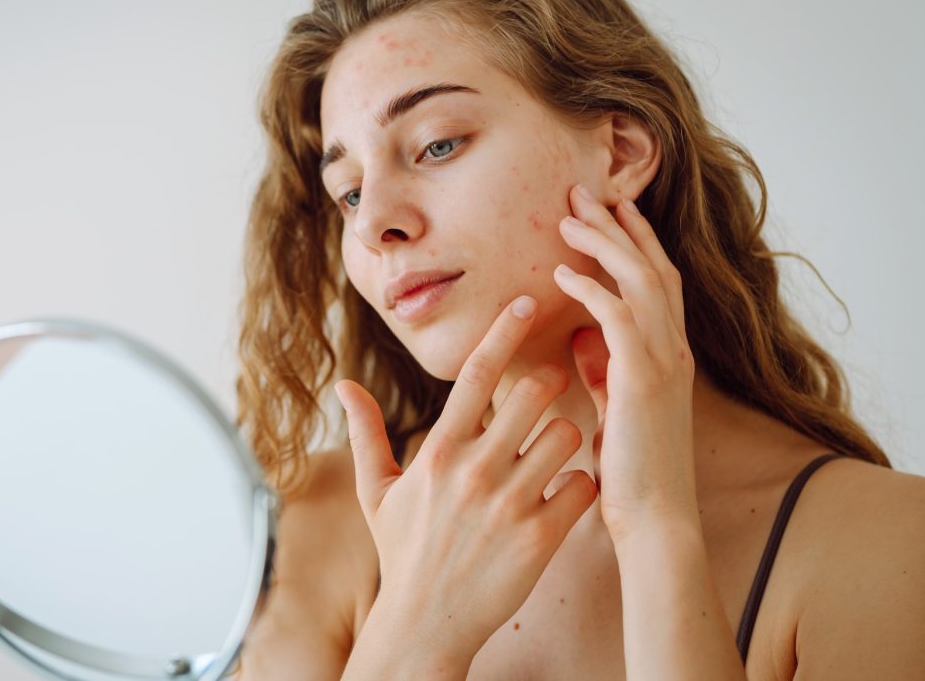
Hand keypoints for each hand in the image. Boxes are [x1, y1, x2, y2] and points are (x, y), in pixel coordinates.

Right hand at [334, 297, 597, 660]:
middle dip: (548, 386)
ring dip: (566, 439)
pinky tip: (563, 496)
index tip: (528, 301)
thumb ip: (366, 433)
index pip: (477, 374)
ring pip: (566, 437)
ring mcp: (509, 503)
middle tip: (546, 395)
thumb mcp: (375, 492)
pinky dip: (580, 486)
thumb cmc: (402, 553)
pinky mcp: (540, 537)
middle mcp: (473, 470)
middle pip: (534, 395)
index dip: (505, 331)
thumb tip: (343, 386)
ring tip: (551, 454)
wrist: (426, 624)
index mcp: (437, 451)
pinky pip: (581, 486)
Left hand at [554, 184, 698, 542]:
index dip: (635, 240)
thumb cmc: (631, 468)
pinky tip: (563, 273)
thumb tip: (581, 339)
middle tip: (583, 192)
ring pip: (641, 280)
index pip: (657, 279)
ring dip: (604, 244)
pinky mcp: (645, 380)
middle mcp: (674, 349)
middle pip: (652, 266)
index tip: (607, 209)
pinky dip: (593, 288)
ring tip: (568, 219)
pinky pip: (619, 317)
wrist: (654, 515)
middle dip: (618, 225)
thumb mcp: (618, 407)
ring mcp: (665, 362)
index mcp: (669, 353)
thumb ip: (606, 369)